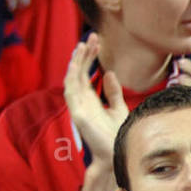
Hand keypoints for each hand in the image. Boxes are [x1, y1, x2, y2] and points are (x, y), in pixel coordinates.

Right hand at [63, 34, 126, 164]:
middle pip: (78, 73)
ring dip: (77, 61)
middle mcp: (81, 102)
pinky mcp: (77, 113)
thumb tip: (109, 73)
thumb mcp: (119, 108)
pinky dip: (73, 75)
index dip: (89, 58)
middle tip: (92, 37)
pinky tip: (78, 62)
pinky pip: (71, 90)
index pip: (85, 75)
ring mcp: (77, 107)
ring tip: (84, 44)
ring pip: (72, 79)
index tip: (97, 42)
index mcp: (90, 101)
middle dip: (84, 55)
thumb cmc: (118, 135)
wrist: (118, 153)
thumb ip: (113, 92)